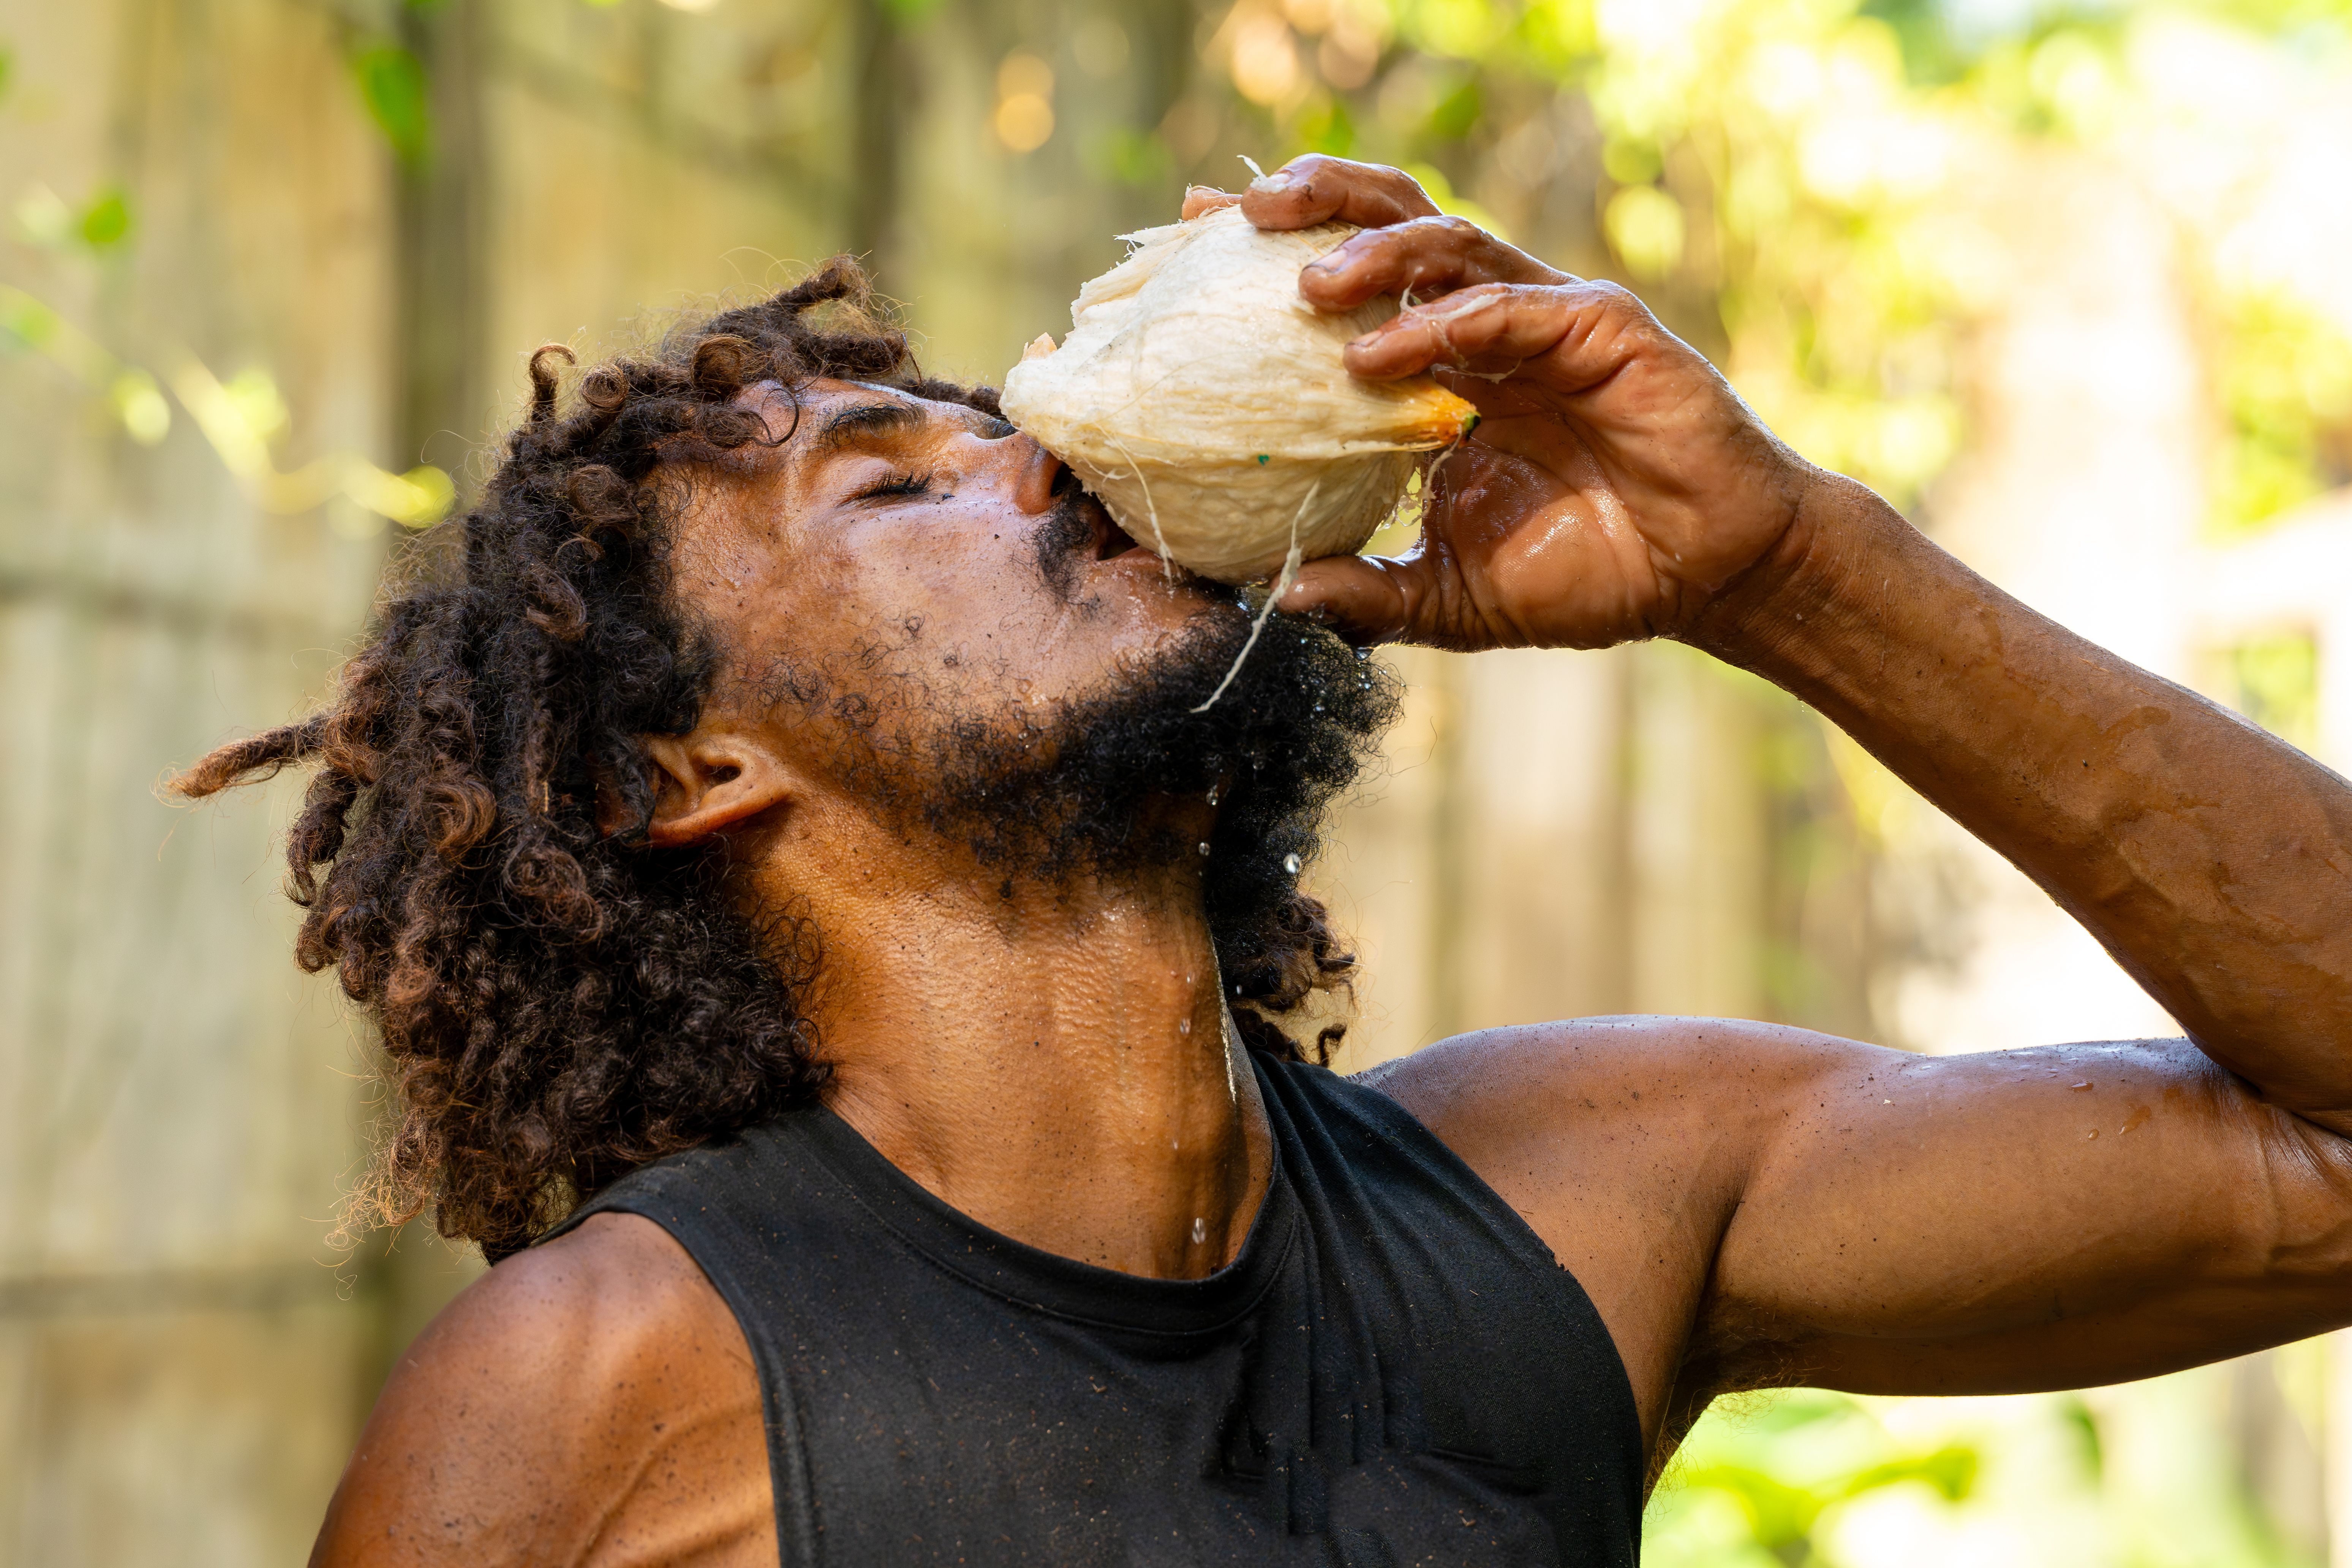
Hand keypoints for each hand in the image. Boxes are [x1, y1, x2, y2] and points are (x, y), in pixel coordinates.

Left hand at [1184, 158, 1822, 650]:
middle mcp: (1486, 327)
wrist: (1702, 577)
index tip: (1199, 242)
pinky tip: (1380, 352)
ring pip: (1446, 241)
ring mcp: (1545, 318)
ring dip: (1370, 254)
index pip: (1353, 285)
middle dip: (1313, 204)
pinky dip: (1441, 320)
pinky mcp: (1602, 327)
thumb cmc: (1587, 574)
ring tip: (1306, 285)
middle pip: (1390, 225)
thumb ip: (1366, 595)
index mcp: (1445, 371)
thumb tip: (1274, 600)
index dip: (1280, 253)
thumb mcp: (1449, 597)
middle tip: (1234, 215)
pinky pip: (1508, 305)